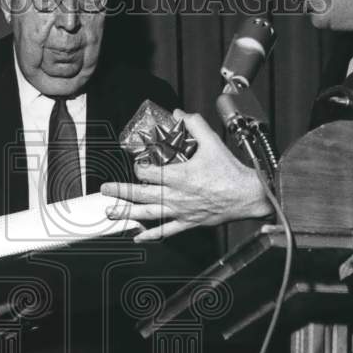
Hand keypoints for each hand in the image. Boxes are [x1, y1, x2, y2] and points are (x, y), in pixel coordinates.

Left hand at [101, 110, 272, 240]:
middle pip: (141, 194)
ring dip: (126, 213)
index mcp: (179, 175)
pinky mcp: (188, 222)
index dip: (139, 167)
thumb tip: (180, 114)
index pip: (148, 172)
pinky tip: (138, 237)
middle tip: (105, 189)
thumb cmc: (230, 172)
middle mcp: (176, 195)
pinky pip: (166, 231)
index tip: (137, 164)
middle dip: (120, 190)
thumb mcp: (212, 142)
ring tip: (110, 212)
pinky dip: (150, 235)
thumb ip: (194, 125)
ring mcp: (180, 211)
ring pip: (148, 213)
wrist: (247, 195)